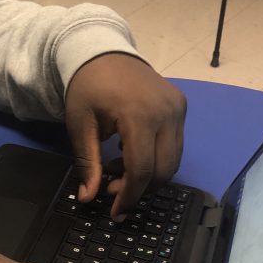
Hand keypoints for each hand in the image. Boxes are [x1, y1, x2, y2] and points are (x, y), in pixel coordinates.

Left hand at [65, 53, 186, 219]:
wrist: (103, 51)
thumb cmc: (87, 88)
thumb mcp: (80, 125)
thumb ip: (87, 163)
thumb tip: (87, 198)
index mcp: (139, 114)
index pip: (142, 169)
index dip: (129, 196)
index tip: (115, 211)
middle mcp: (166, 112)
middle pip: (163, 170)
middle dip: (140, 189)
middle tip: (113, 190)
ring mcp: (178, 108)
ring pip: (174, 160)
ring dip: (149, 175)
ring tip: (119, 171)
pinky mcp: (181, 106)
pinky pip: (175, 144)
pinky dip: (157, 157)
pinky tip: (132, 153)